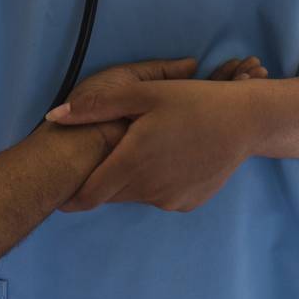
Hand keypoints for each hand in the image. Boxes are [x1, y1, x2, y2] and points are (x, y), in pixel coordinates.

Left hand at [47, 56, 268, 211]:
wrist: (245, 122)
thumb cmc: (192, 101)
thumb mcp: (143, 94)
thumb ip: (96, 107)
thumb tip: (53, 117)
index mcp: (132, 163)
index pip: (89, 194)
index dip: (71, 197)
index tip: (59, 194)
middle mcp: (149, 189)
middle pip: (111, 193)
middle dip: (101, 180)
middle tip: (103, 156)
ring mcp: (170, 200)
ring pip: (136, 194)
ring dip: (131, 178)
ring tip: (141, 150)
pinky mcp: (187, 203)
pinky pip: (159, 196)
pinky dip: (155, 182)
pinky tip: (167, 158)